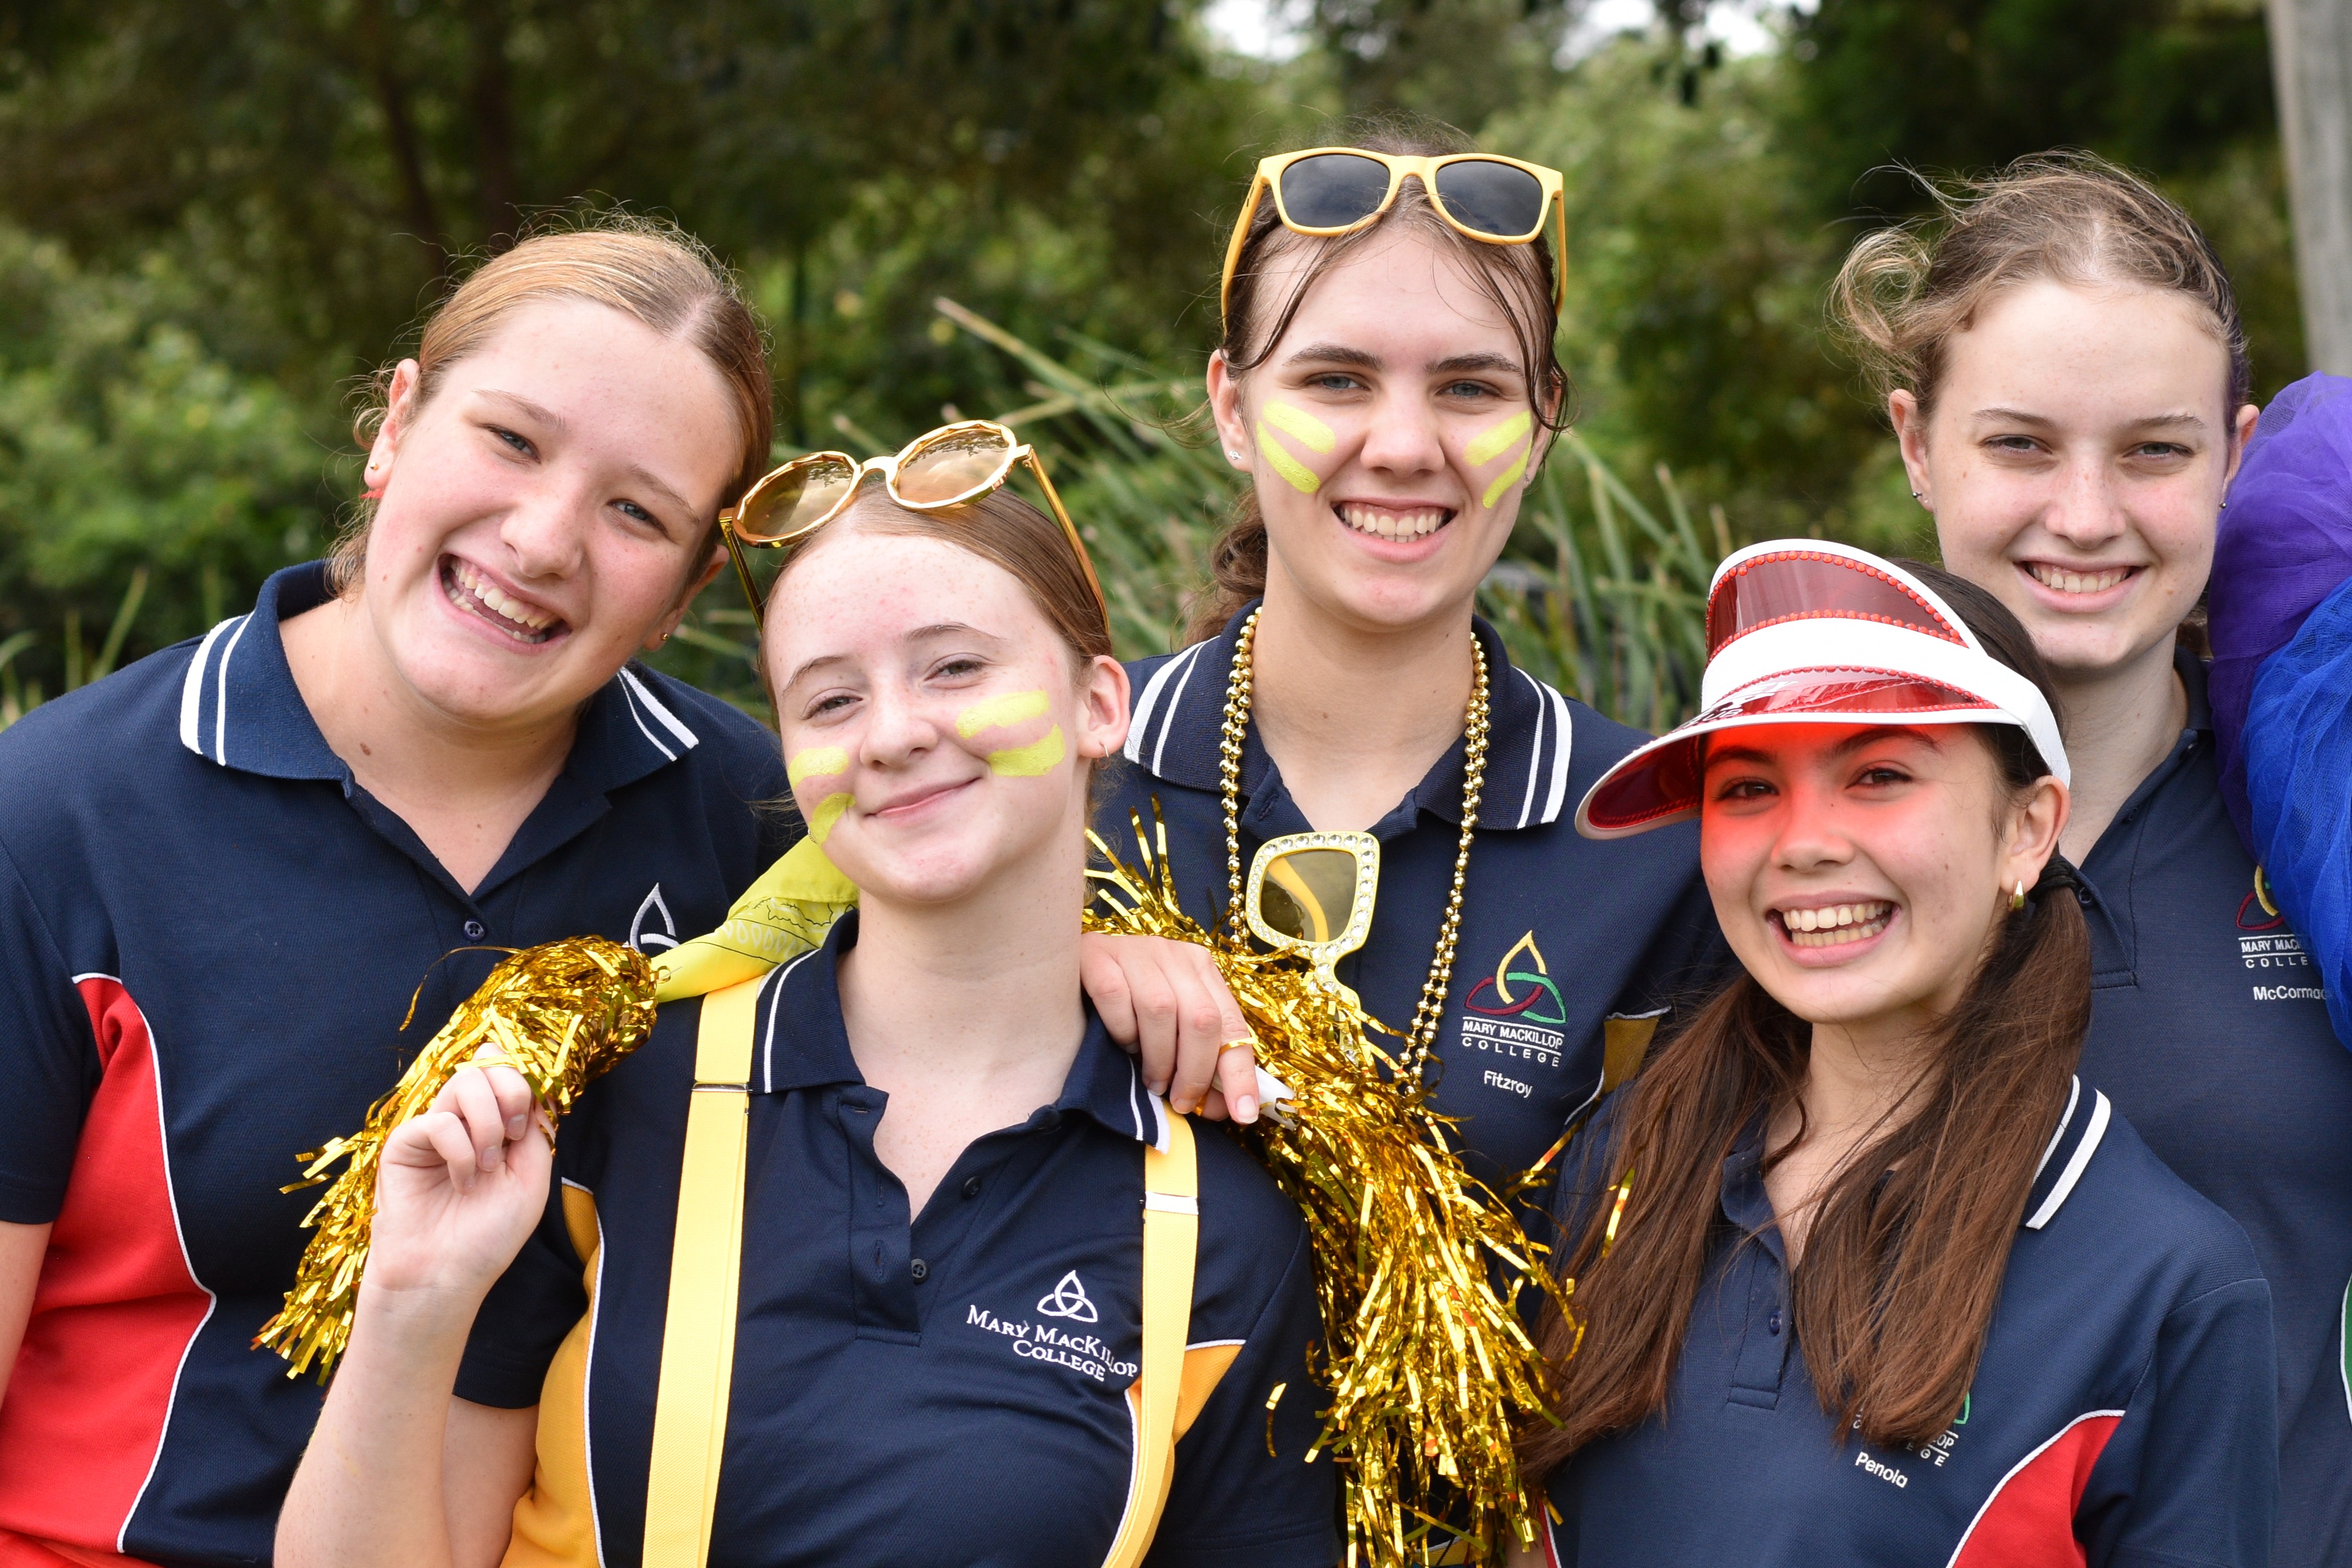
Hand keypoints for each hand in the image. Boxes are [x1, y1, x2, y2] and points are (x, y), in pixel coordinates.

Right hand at [364, 1055, 549, 1305]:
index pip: (511, 1072)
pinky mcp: (405, 1143)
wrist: (446, 1276)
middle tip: (512, 1138)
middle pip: (489, 1064)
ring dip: (488, 1123)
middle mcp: (465, 1121)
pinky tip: (462, 1183)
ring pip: (465, 1081)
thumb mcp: (531, 1180)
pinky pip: (438, 1121)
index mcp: (497, 1126)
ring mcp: (434, 1129)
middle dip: (512, 1093)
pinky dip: (460, 1152)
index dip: (526, 1082)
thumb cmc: (488, 1236)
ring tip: (487, 1166)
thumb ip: (536, 1130)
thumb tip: (535, 1087)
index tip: (529, 1124)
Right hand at [1078, 932, 1259, 1121]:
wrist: (1062, 967)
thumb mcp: (1170, 1026)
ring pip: (1161, 1010)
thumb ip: (1196, 1057)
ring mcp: (1135, 951)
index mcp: (1201, 969)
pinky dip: (1122, 1030)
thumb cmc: (1126, 1005)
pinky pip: (1116, 997)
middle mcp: (1173, 954)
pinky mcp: (1097, 955)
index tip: (1242, 1114)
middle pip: (1201, 1018)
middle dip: (1195, 1072)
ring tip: (1151, 1079)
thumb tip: (1218, 1106)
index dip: (1239, 1073)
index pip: (1232, 1025)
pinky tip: (1122, 1043)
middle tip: (1180, 1101)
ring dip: (1157, 1057)